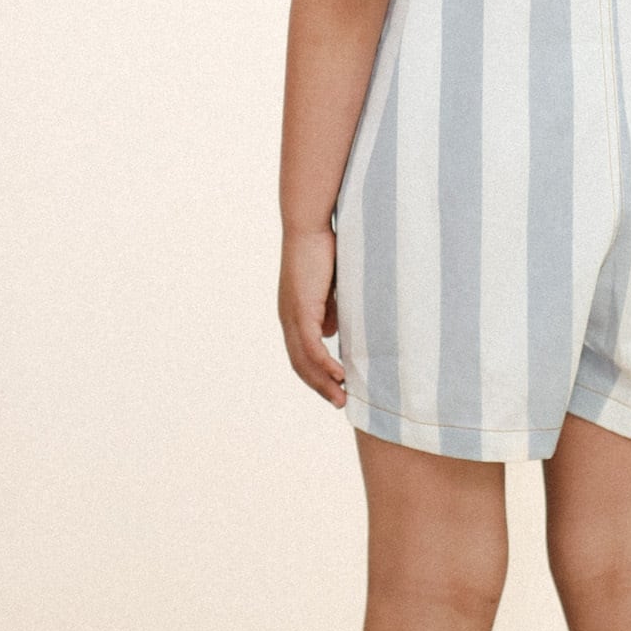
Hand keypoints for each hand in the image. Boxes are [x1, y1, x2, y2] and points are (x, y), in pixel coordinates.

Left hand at [280, 226, 347, 406]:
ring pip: (303, 360)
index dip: (317, 374)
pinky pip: (311, 346)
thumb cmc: (322, 250)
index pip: (301, 354)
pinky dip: (324, 364)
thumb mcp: (329, 288)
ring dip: (323, 382)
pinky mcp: (301, 309)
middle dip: (320, 386)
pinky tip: (340, 375)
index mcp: (294, 314)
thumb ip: (330, 309)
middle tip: (340, 403)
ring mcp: (292, 315)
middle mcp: (288, 319)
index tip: (336, 388)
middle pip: (300, 364)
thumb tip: (334, 331)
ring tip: (342, 398)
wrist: (309, 226)